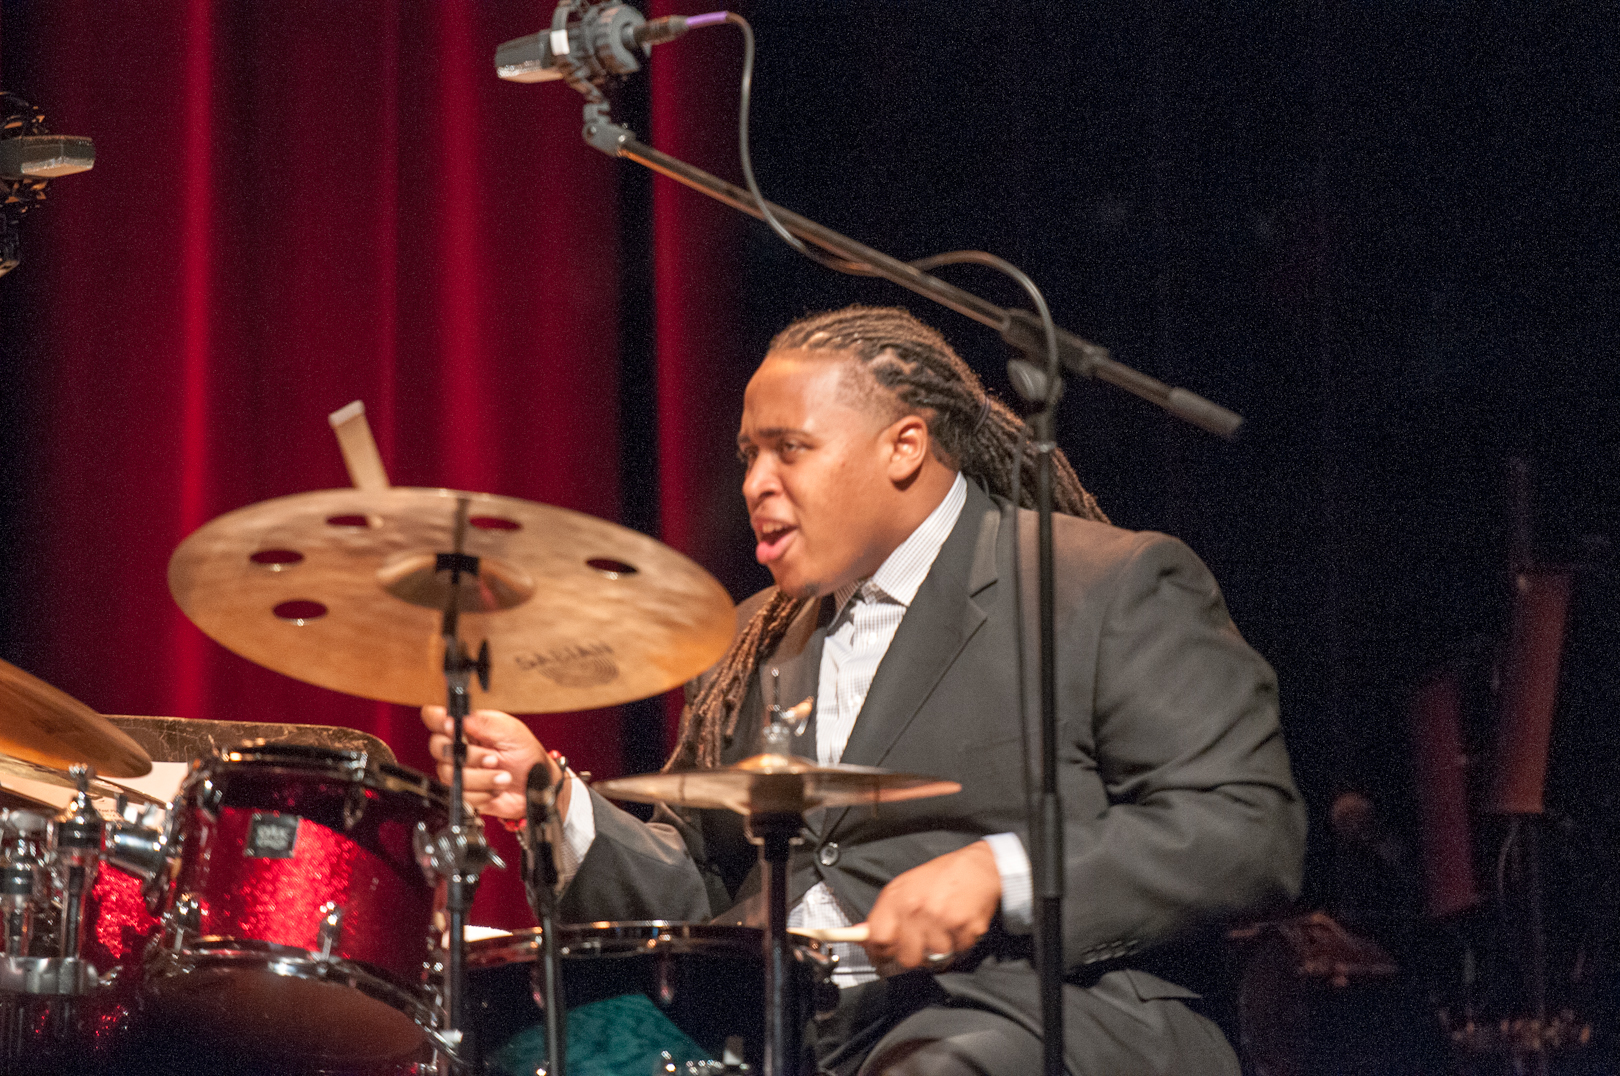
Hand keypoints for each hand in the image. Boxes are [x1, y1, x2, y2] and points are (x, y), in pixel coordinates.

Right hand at [419, 705, 565, 821]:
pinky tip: (496, 788)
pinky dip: (484, 792)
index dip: (438, 721)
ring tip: (502, 775)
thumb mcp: (511, 730)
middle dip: (469, 755)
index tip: (451, 727)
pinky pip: (462, 795)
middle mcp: (458, 748)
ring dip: (481, 777)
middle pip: (438, 748)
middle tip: (492, 757)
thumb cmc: (526, 753)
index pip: (436, 718)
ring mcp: (459, 771)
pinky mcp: (464, 792)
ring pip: (450, 774)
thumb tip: (461, 718)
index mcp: (467, 727)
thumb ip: (485, 723)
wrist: (536, 784)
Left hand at [860, 840, 1000, 971]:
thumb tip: (860, 935)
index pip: (877, 940)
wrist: (978, 868)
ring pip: (934, 959)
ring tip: (943, 931)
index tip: (884, 956)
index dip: (879, 953)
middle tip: (921, 945)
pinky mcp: (966, 929)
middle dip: (914, 956)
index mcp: (897, 899)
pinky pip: (958, 953)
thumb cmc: (940, 878)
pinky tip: (958, 927)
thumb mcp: (904, 887)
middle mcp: (917, 910)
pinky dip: (959, 945)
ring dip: (939, 951)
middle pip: (906, 959)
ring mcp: (942, 920)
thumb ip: (883, 913)